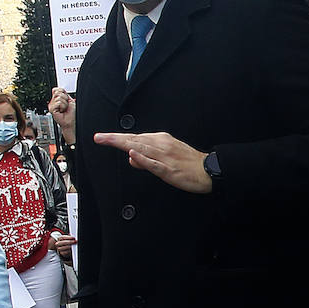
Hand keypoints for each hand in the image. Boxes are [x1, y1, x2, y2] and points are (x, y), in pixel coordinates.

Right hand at [49, 87, 76, 144]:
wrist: (71, 122)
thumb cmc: (72, 113)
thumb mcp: (69, 101)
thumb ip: (64, 94)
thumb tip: (59, 89)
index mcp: (56, 99)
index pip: (56, 89)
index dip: (63, 93)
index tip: (66, 100)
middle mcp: (53, 102)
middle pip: (58, 92)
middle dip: (65, 98)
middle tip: (66, 106)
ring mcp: (51, 105)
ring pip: (59, 97)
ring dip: (65, 104)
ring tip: (64, 109)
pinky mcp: (51, 109)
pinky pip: (58, 103)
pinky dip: (63, 106)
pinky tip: (62, 111)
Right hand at [52, 233, 77, 256]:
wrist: (65, 249)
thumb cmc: (67, 243)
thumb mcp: (68, 239)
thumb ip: (70, 237)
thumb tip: (74, 236)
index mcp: (59, 238)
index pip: (62, 237)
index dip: (69, 237)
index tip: (74, 238)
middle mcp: (58, 243)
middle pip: (63, 242)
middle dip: (70, 242)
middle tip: (75, 241)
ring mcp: (59, 248)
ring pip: (63, 248)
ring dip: (69, 247)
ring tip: (74, 246)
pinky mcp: (61, 253)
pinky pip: (65, 252)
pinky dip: (68, 251)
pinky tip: (72, 250)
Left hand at [94, 131, 210, 193]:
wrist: (209, 170)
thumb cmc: (189, 164)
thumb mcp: (166, 157)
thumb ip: (147, 157)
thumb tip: (130, 156)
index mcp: (161, 140)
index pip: (134, 138)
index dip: (117, 138)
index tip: (103, 137)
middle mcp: (161, 145)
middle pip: (134, 140)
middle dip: (114, 139)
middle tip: (99, 138)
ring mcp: (165, 157)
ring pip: (140, 148)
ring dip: (123, 143)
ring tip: (108, 141)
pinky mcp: (169, 169)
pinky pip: (153, 163)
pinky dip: (142, 159)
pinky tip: (132, 154)